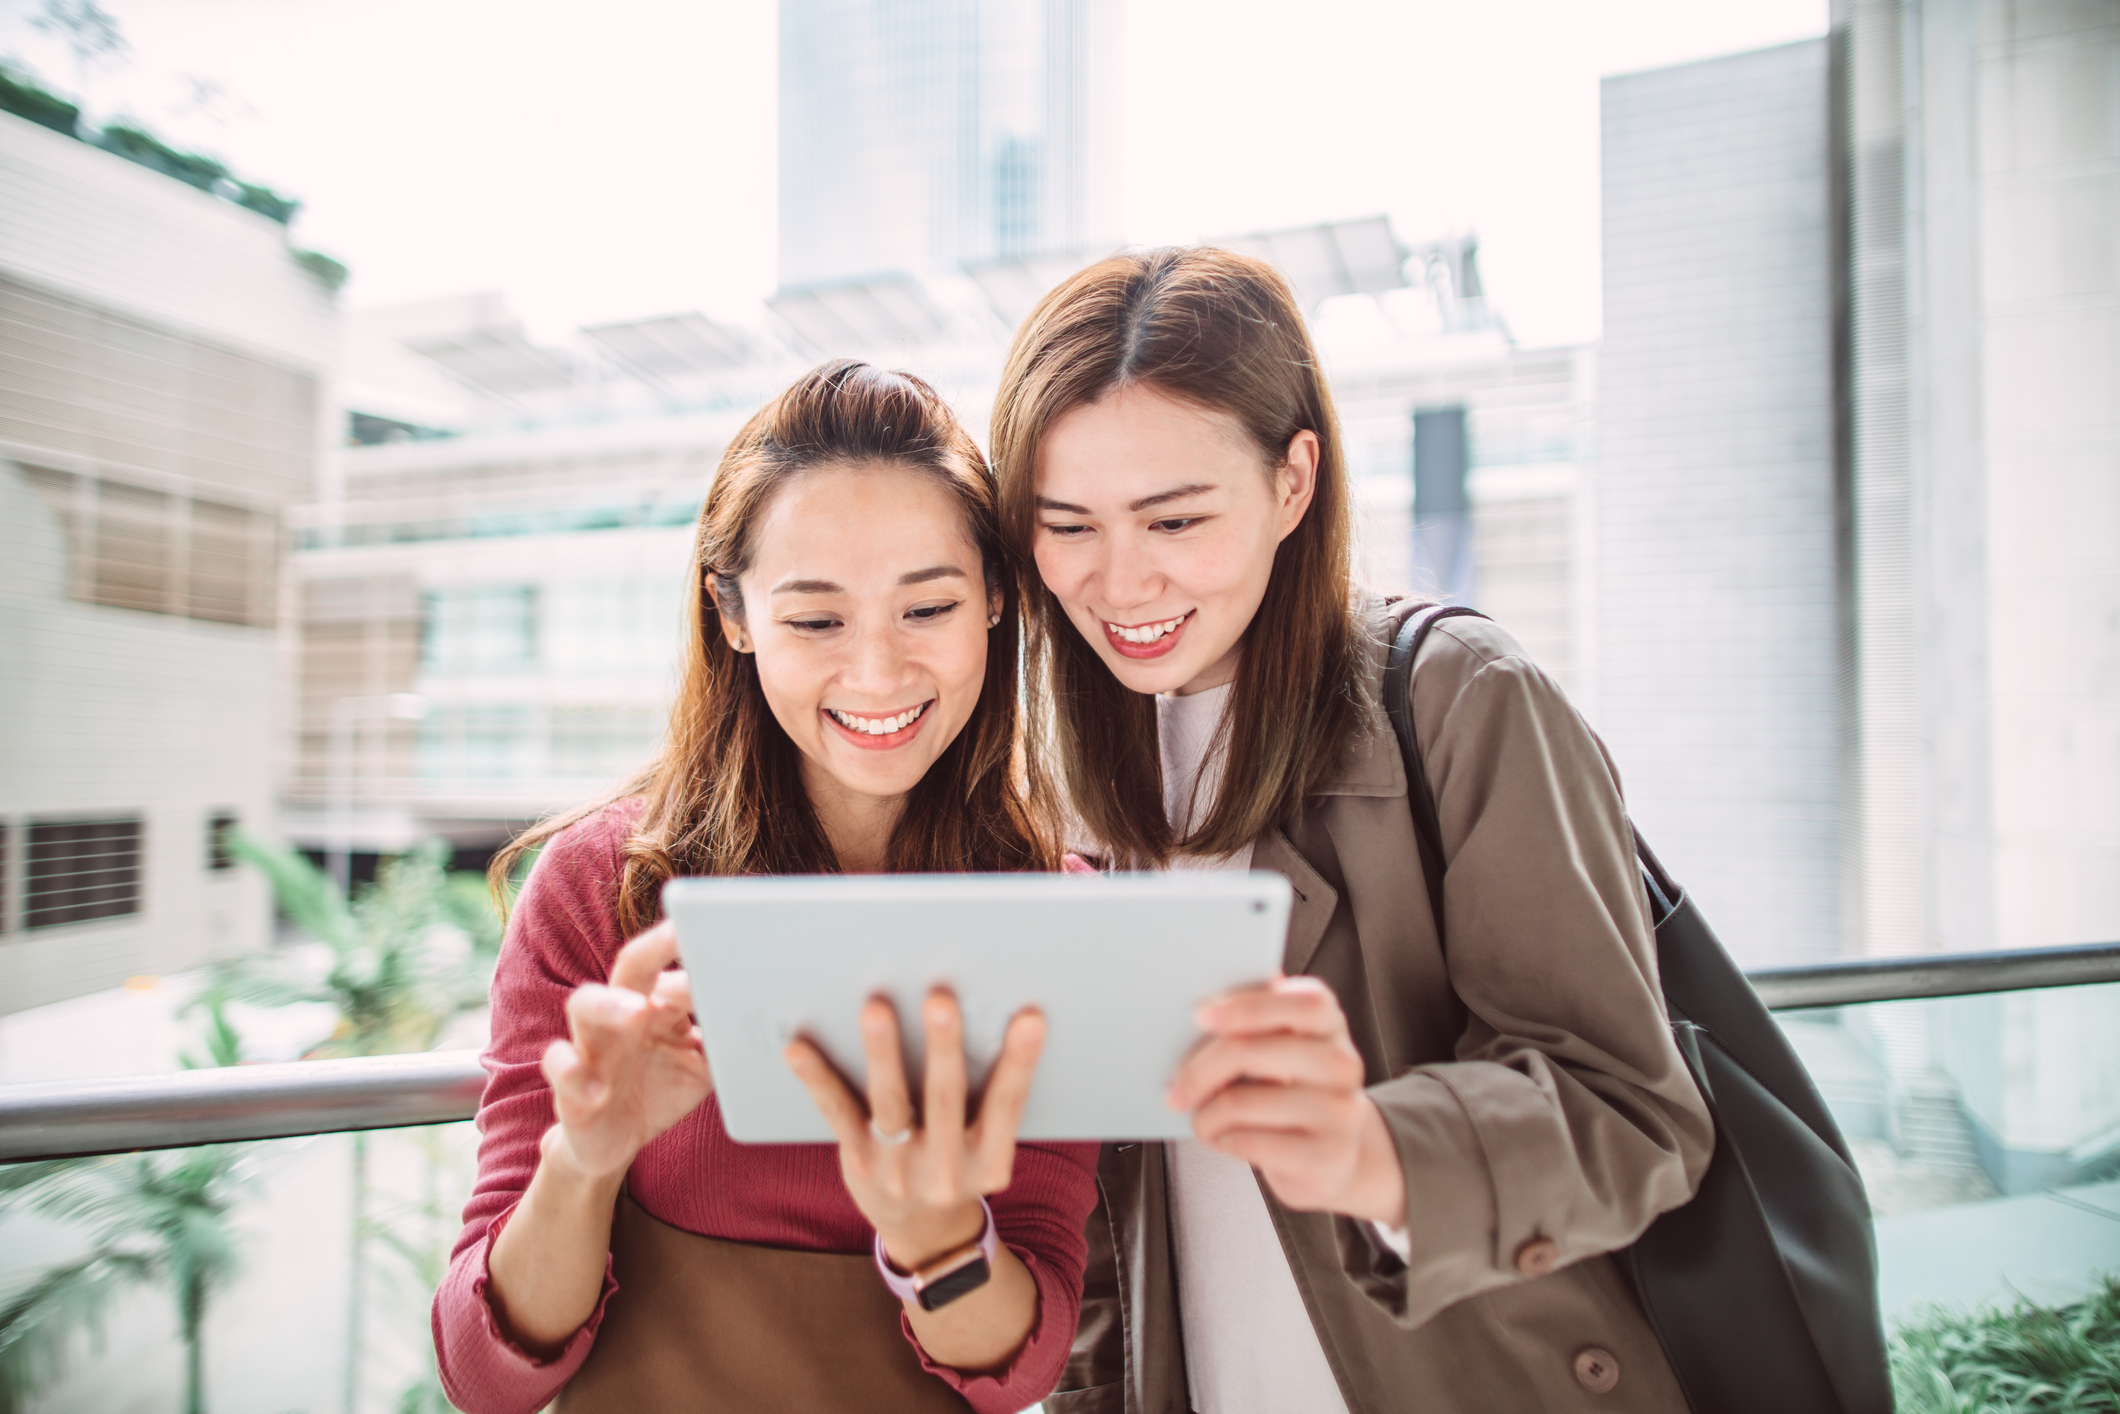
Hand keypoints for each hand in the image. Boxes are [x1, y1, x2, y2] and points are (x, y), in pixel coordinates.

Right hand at [540, 920, 712, 1183]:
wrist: (611, 1144)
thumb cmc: (658, 1091)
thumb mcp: (701, 1067)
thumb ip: (725, 1042)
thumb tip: (775, 1024)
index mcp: (656, 1004)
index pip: (674, 969)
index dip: (698, 958)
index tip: (728, 940)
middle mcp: (620, 1013)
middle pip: (630, 968)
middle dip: (653, 949)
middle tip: (677, 934)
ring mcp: (590, 1043)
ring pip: (585, 1004)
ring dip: (610, 1004)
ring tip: (636, 1011)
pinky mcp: (566, 1083)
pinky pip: (560, 1067)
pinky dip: (574, 1075)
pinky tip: (596, 1090)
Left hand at [785, 989, 1044, 1269]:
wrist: (925, 1234)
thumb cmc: (961, 1166)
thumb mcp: (987, 1148)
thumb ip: (988, 1099)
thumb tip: (987, 1020)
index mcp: (989, 1163)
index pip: (1007, 1106)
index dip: (1020, 1062)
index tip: (1031, 1019)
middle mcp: (945, 1170)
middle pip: (945, 1099)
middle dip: (944, 1046)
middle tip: (941, 1000)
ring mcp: (897, 1168)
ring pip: (891, 1102)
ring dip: (883, 1052)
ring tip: (876, 1009)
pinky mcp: (858, 1160)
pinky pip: (836, 1112)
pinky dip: (817, 1078)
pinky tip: (798, 1049)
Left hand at [1166, 974, 1405, 1226]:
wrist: (1337, 1156)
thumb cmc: (1291, 1092)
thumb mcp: (1282, 1050)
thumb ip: (1253, 1025)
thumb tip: (1199, 1013)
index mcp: (1328, 1024)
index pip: (1298, 1003)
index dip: (1245, 1006)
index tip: (1200, 1016)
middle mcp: (1342, 1064)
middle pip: (1249, 1051)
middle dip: (1198, 1071)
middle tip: (1175, 1091)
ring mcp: (1340, 1112)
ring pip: (1240, 1102)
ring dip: (1205, 1115)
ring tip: (1200, 1120)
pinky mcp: (1328, 1157)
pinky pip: (1250, 1142)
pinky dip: (1223, 1141)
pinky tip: (1224, 1140)